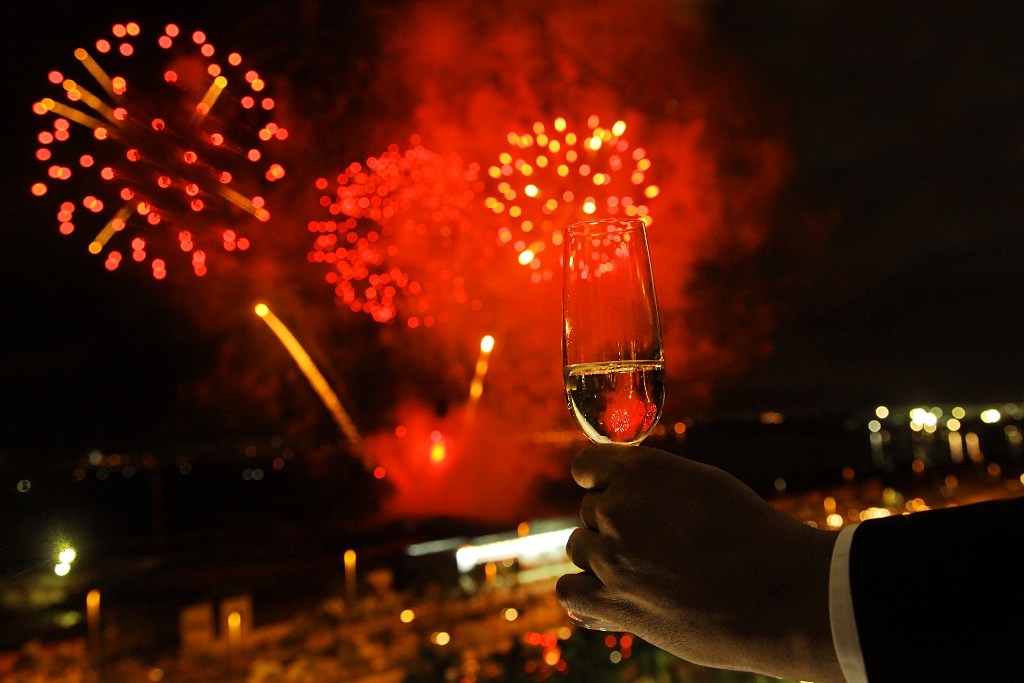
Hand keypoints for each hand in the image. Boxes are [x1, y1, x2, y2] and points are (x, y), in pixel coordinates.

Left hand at [556, 445, 844, 682]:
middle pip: (589, 511)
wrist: (779, 593)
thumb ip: (651, 483)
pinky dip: (584, 592)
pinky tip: (610, 595)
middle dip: (614, 524)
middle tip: (657, 544)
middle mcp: (616, 507)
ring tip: (648, 571)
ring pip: (579, 548)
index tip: (617, 496)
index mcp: (639, 469)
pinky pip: (570, 591)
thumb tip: (613, 488)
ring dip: (603, 558)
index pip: (585, 468)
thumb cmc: (751, 535)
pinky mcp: (611, 602)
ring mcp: (610, 556)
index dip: (601, 482)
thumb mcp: (701, 484)